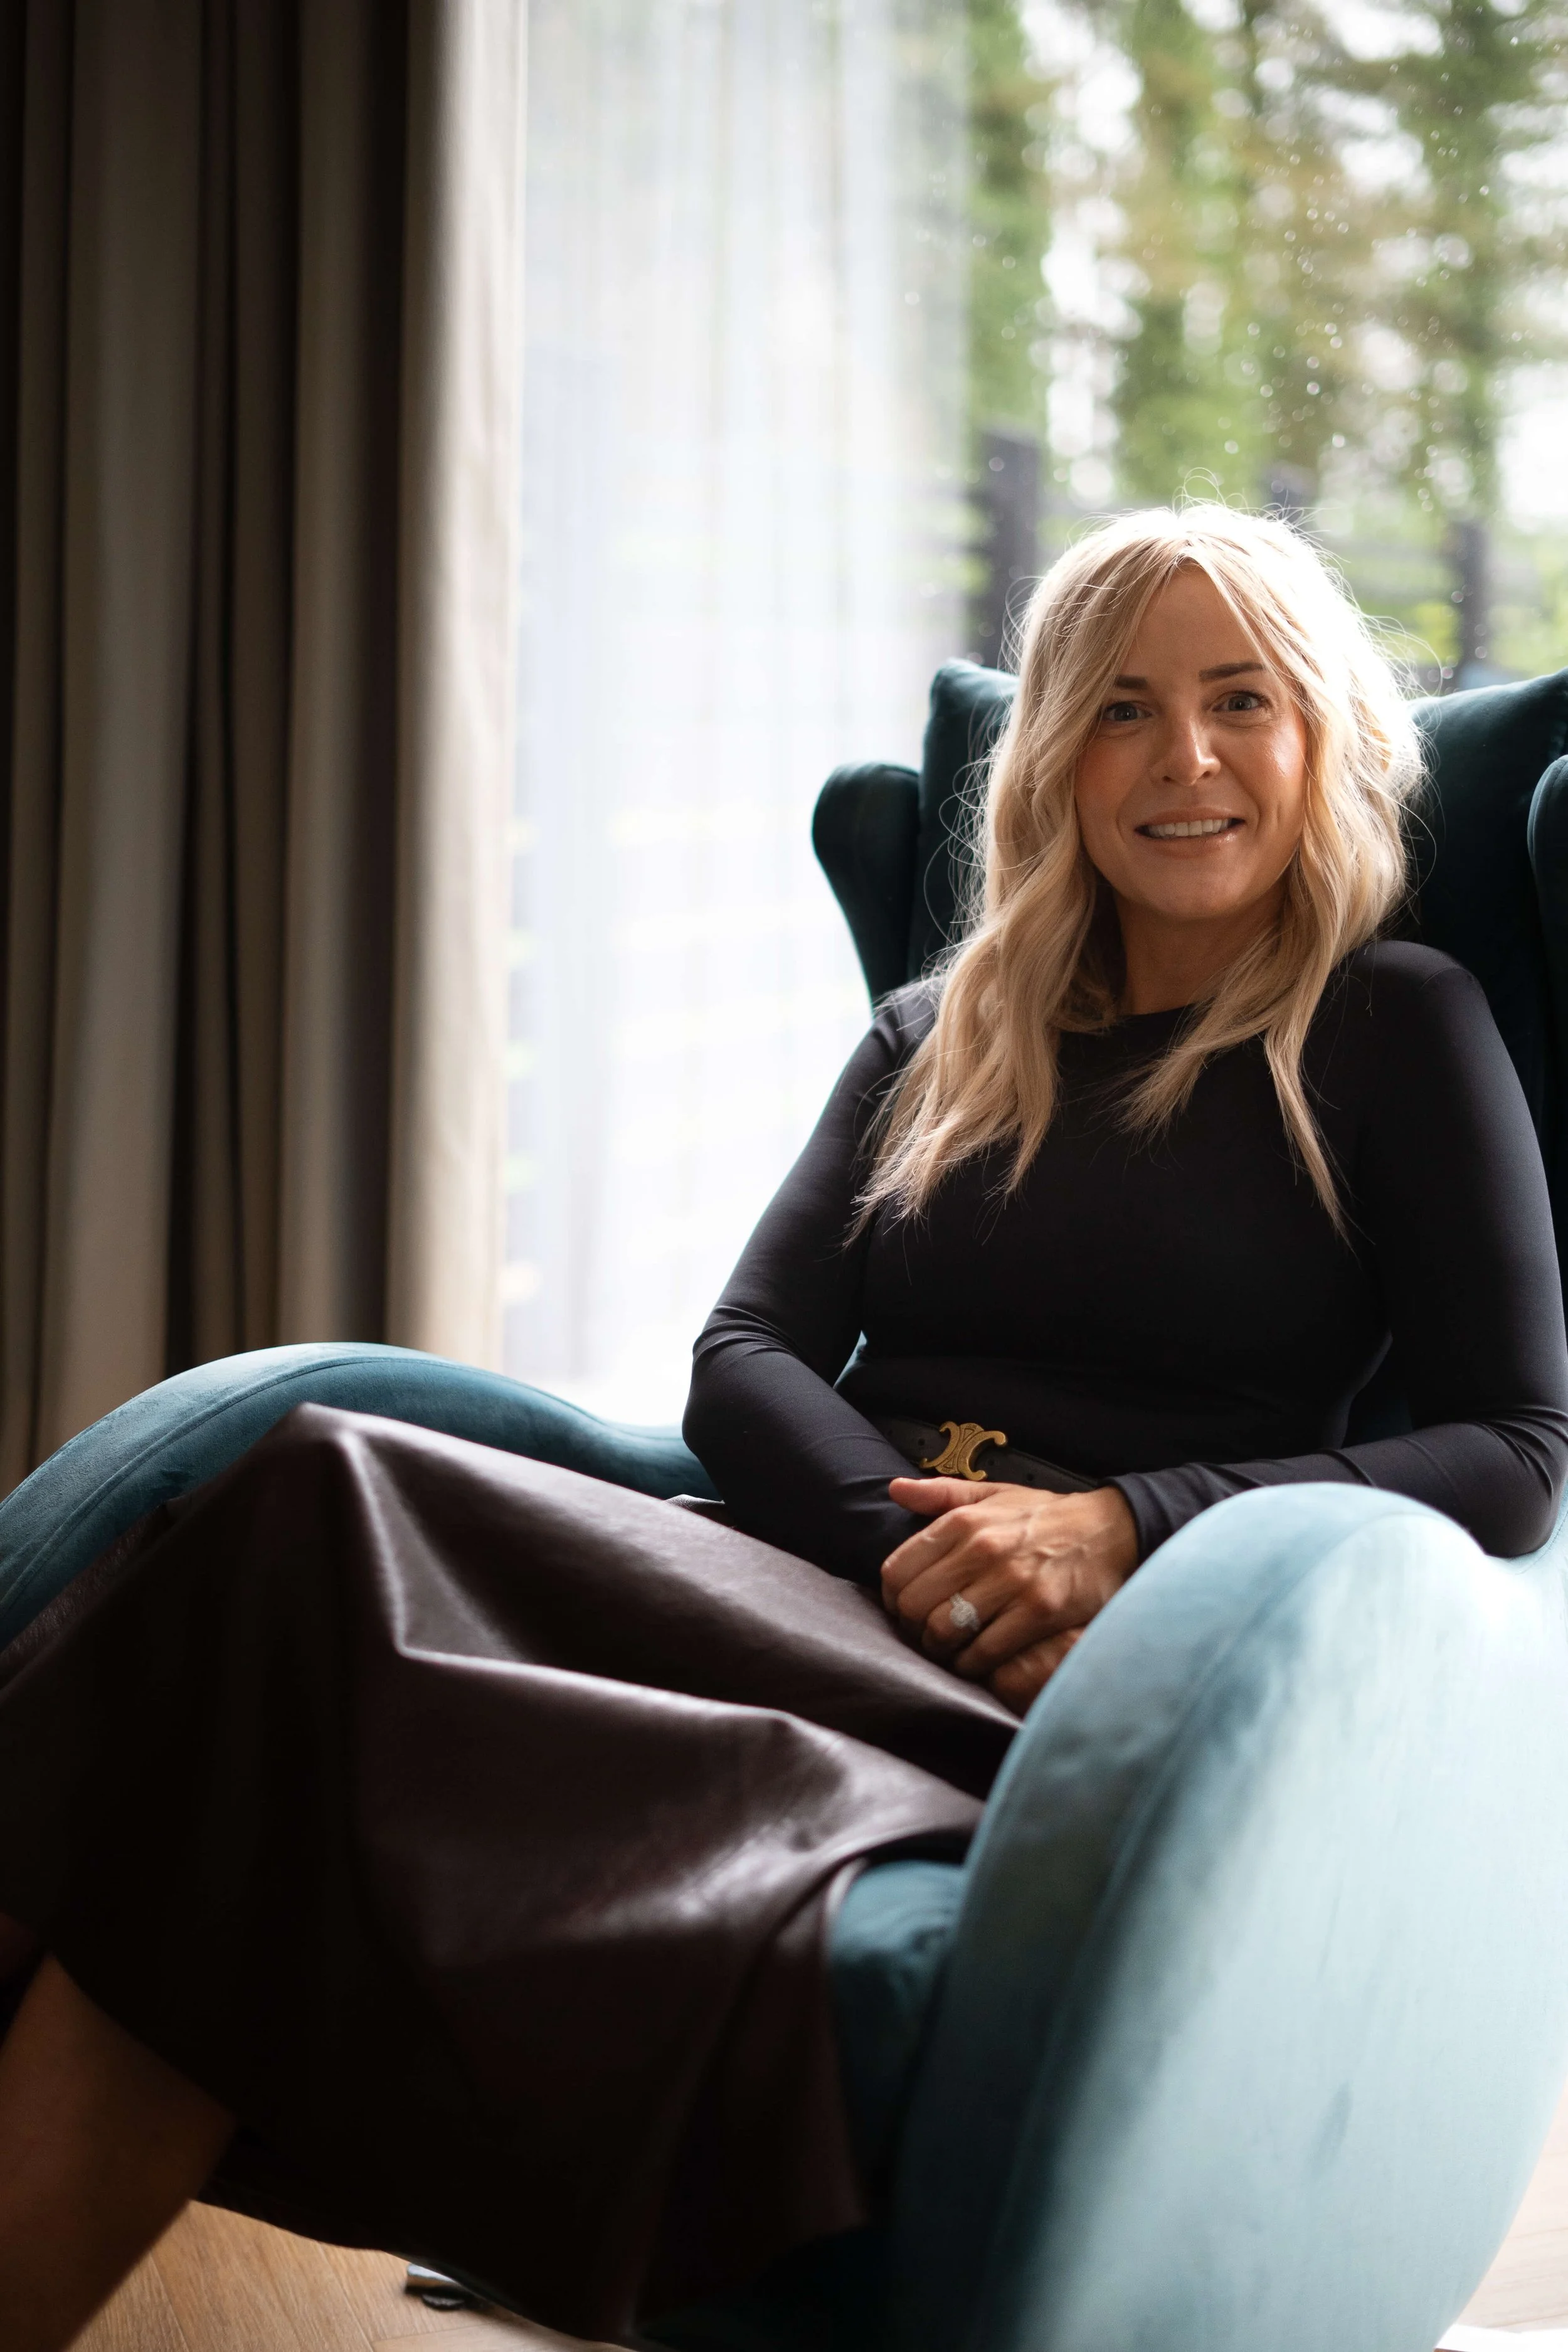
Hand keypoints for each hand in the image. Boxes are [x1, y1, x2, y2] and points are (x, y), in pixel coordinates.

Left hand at [881, 1476, 1138, 1715]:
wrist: (1110, 1531)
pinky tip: (976, 1660)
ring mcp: (1011, 1582)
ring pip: (944, 1631)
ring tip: (949, 1650)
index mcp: (964, 1522)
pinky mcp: (1039, 1612)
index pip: (897, 1570)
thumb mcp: (994, 1494)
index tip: (904, 1609)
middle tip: (925, 1635)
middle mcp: (982, 1549)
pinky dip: (972, 1664)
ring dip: (940, 1650)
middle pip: (914, 1605)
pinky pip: (984, 1652)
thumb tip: (896, 1489)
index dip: (892, 1598)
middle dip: (912, 1628)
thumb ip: (942, 1495)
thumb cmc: (1045, 1517)